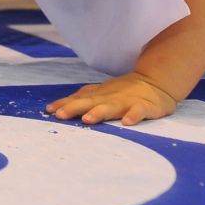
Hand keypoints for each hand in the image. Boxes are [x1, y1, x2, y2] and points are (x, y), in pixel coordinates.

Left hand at [47, 72, 175, 125]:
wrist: (155, 81)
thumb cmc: (122, 91)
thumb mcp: (99, 93)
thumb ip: (79, 100)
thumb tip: (54, 108)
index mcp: (99, 96)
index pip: (78, 100)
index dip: (64, 105)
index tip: (49, 111)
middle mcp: (109, 99)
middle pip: (89, 103)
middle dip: (74, 108)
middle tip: (60, 115)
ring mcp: (126, 102)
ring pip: (111, 107)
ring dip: (99, 112)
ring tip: (88, 119)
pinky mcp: (144, 107)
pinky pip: (138, 111)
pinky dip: (133, 116)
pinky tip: (127, 123)